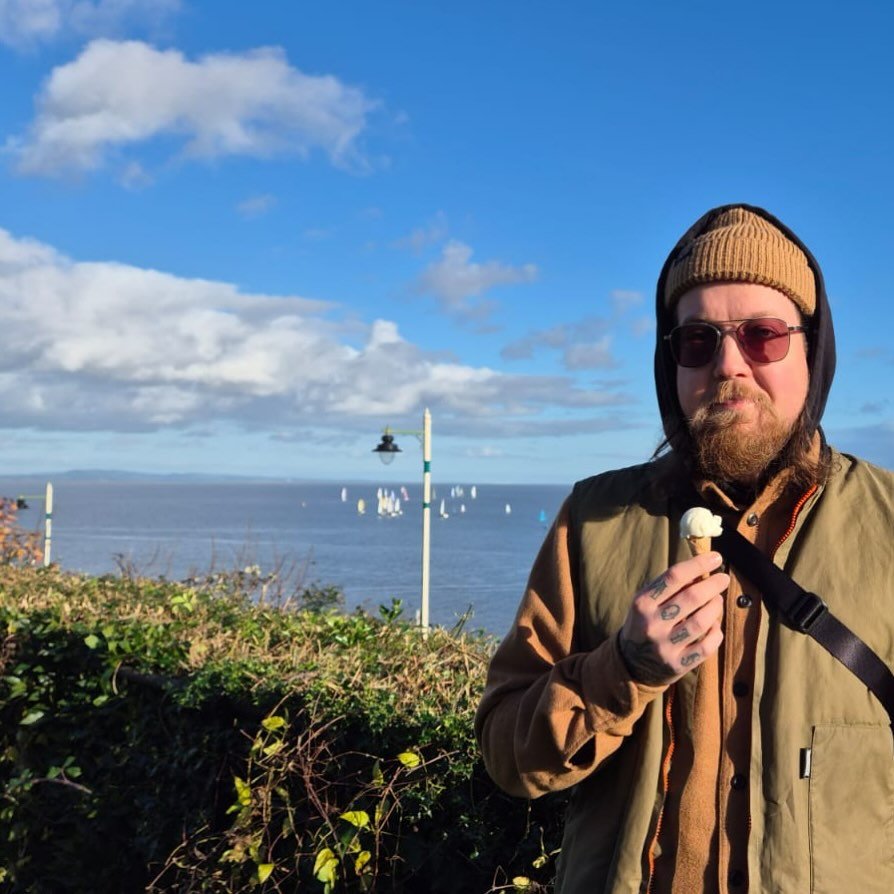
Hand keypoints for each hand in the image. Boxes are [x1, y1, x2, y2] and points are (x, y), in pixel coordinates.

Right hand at [618, 552, 727, 685]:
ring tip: (718, 600)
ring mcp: (665, 646)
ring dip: (715, 608)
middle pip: (691, 598)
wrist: (630, 663)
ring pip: (701, 622)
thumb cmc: (643, 623)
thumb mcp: (646, 601)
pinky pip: (706, 647)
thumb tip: (701, 571)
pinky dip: (716, 632)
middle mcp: (652, 624)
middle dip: (713, 585)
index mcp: (642, 603)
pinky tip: (715, 625)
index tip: (715, 558)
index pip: (673, 576)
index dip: (698, 565)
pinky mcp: (678, 665)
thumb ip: (669, 587)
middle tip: (723, 579)